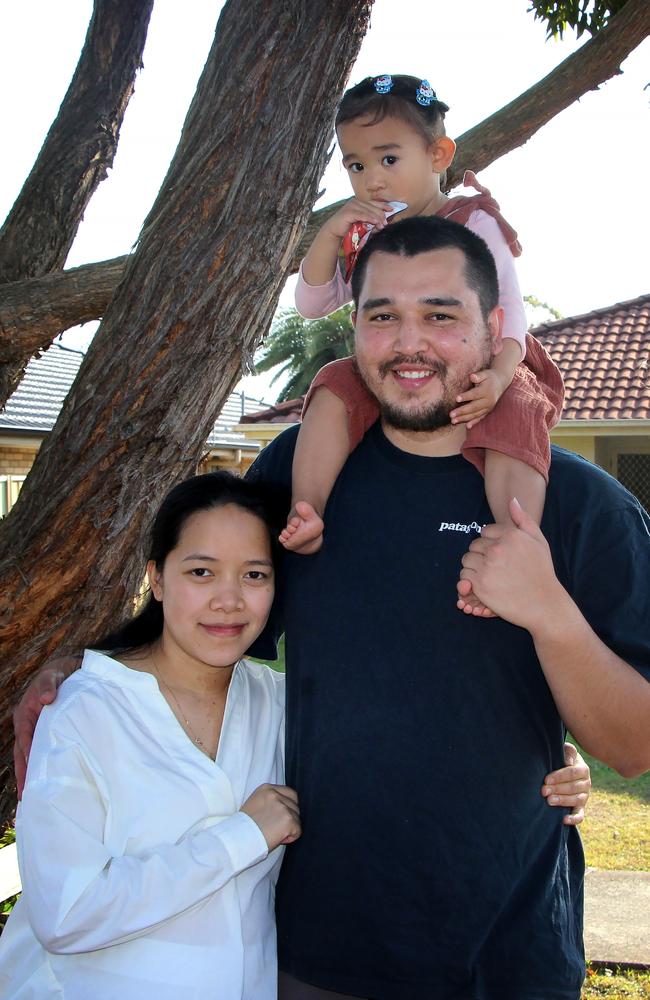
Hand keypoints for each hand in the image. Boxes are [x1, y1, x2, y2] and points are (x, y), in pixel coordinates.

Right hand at [13, 656, 78, 797]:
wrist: (67, 671)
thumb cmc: (58, 674)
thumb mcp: (52, 675)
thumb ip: (49, 685)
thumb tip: (47, 698)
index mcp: (25, 713)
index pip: (25, 740)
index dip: (27, 757)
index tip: (30, 775)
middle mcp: (26, 724)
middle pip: (22, 754)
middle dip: (24, 774)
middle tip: (26, 797)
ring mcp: (34, 730)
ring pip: (29, 755)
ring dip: (29, 774)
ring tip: (30, 797)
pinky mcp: (44, 732)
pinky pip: (39, 751)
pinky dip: (39, 765)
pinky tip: (43, 779)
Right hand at [241, 783, 300, 850]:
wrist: (239, 839)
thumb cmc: (245, 826)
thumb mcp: (255, 803)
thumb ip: (270, 800)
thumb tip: (285, 805)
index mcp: (266, 788)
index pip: (290, 793)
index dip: (289, 806)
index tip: (282, 816)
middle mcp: (275, 795)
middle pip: (295, 805)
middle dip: (290, 817)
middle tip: (277, 827)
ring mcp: (283, 807)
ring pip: (297, 818)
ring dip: (290, 828)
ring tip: (274, 833)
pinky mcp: (288, 820)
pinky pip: (298, 831)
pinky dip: (291, 837)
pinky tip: (278, 838)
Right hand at [323, 196, 390, 240]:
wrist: (334, 231)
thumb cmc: (348, 227)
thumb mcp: (361, 222)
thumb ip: (370, 220)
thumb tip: (382, 223)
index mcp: (360, 202)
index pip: (374, 203)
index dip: (383, 206)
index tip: (392, 209)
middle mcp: (356, 201)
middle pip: (372, 207)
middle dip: (381, 214)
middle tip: (386, 222)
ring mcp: (352, 205)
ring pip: (368, 210)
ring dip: (377, 218)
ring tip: (383, 224)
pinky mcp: (349, 212)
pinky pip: (362, 215)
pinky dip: (369, 218)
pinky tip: (375, 222)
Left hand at [449, 367, 507, 428]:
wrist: (500, 383)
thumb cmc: (489, 377)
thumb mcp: (485, 374)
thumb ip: (478, 376)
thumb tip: (472, 376)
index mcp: (486, 390)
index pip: (475, 394)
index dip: (466, 396)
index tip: (456, 398)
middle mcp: (488, 400)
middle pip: (474, 407)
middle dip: (462, 411)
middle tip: (451, 414)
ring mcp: (488, 407)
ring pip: (475, 414)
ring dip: (464, 418)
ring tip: (453, 421)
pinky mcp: (487, 411)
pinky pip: (480, 418)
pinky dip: (474, 422)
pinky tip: (467, 426)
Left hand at [459, 498, 568, 631]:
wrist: (544, 604)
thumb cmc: (542, 572)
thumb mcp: (539, 541)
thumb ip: (524, 519)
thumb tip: (512, 500)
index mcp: (510, 535)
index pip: (484, 531)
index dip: (491, 543)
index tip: (501, 556)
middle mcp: (497, 548)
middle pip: (474, 546)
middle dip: (481, 555)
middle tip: (495, 568)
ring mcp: (487, 566)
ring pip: (467, 560)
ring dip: (474, 568)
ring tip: (490, 577)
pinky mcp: (480, 584)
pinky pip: (464, 577)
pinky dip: (470, 582)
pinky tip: (484, 586)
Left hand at [541, 743, 590, 825]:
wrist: (567, 769)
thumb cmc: (563, 758)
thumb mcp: (567, 751)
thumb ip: (568, 752)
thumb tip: (568, 762)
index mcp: (583, 769)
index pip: (572, 773)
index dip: (559, 776)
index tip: (546, 779)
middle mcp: (586, 783)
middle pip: (573, 787)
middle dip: (557, 789)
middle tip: (543, 790)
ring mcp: (584, 796)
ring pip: (576, 800)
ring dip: (562, 801)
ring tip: (549, 801)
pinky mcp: (581, 807)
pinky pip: (580, 815)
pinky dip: (574, 819)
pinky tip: (564, 819)